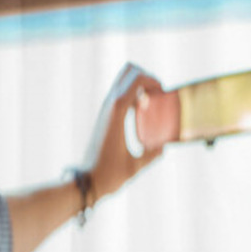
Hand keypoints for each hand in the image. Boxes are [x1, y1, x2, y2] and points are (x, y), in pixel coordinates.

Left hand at [81, 62, 164, 203]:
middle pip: (129, 71)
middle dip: (146, 77)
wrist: (86, 180)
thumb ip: (153, 155)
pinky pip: (120, 94)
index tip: (163, 94)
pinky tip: (141, 113)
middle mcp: (109, 105)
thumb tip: (164, 147)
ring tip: (151, 104)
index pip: (136, 78)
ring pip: (123, 80)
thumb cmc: (109, 174)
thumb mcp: (135, 166)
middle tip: (158, 95)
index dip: (153, 80)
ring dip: (139, 85)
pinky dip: (133, 95)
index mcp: (117, 112)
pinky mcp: (104, 115)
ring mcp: (105, 109)